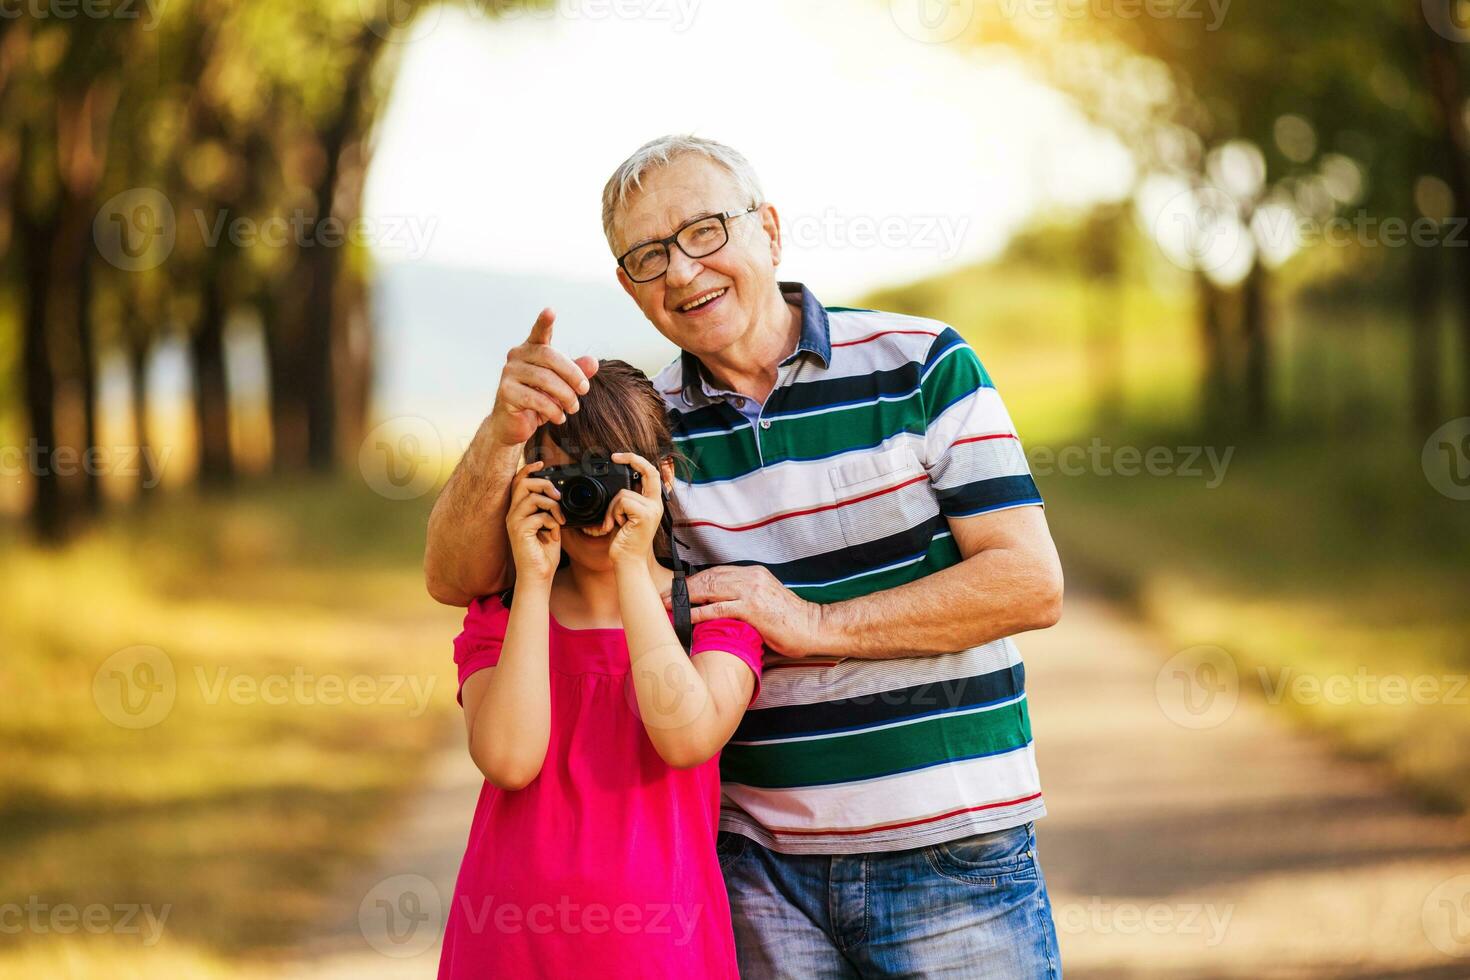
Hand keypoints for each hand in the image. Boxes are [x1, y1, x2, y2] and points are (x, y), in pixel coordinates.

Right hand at [487, 309, 599, 446]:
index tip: (551, 311)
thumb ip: (577, 372)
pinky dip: (553, 410)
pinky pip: (536, 399)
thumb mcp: (562, 386)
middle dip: (573, 375)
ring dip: (566, 396)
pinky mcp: (505, 392)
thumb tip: (593, 362)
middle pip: (550, 357)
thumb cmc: (539, 400)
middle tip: (585, 391)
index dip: (544, 322)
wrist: (514, 425)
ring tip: (573, 408)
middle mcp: (517, 356)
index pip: (539, 332)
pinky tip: (559, 418)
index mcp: (531, 349)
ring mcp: (509, 372)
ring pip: (545, 380)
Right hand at [505, 460, 564, 586]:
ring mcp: (514, 522)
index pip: (518, 482)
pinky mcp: (519, 531)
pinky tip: (554, 535)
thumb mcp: (550, 526)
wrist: (538, 576)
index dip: (528, 469)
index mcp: (519, 511)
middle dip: (545, 484)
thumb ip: (550, 510)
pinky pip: (539, 516)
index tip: (542, 463)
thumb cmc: (544, 554)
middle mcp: (513, 514)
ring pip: (533, 498)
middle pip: (524, 484)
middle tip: (558, 497)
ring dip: (552, 507)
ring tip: (560, 520)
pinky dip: (552, 524)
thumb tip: (558, 496)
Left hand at [604, 452, 662, 568]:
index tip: (620, 456)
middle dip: (631, 458)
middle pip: (649, 471)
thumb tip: (617, 486)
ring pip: (623, 493)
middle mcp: (656, 505)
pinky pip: (622, 502)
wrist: (628, 562)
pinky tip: (615, 526)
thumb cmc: (624, 542)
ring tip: (613, 523)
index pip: (652, 474)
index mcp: (652, 503)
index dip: (638, 461)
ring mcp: (652, 509)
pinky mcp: (644, 515)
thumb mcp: (624, 517)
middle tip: (614, 456)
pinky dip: (613, 514)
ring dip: (611, 509)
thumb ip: (626, 501)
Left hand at [660, 565, 823, 656]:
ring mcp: (751, 592)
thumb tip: (723, 605)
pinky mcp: (753, 610)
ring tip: (666, 606)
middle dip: (682, 588)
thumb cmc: (791, 619)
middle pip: (708, 578)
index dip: (693, 581)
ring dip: (684, 598)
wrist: (815, 627)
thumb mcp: (767, 599)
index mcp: (753, 574)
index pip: (715, 572)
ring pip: (710, 590)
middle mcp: (750, 578)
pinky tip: (685, 617)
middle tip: (662, 597)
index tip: (676, 589)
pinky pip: (719, 609)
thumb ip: (746, 597)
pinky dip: (699, 612)